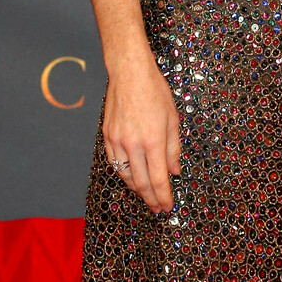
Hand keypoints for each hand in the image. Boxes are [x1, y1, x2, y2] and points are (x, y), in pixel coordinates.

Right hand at [102, 53, 181, 214]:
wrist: (129, 73)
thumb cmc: (154, 92)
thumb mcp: (173, 119)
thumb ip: (173, 148)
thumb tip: (174, 171)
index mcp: (153, 140)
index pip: (158, 179)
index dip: (163, 196)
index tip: (167, 207)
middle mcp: (133, 144)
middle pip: (141, 183)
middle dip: (151, 199)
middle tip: (158, 208)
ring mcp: (117, 141)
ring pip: (126, 176)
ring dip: (137, 189)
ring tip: (147, 196)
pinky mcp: (107, 136)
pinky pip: (114, 163)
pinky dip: (124, 174)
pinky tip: (132, 178)